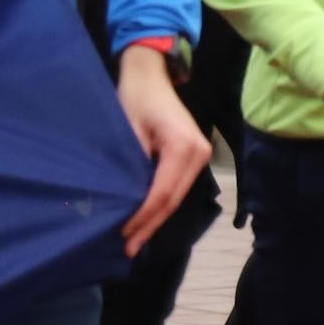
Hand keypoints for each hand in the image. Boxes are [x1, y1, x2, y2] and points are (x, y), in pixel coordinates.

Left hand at [116, 45, 210, 251]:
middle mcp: (199, 154)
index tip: (123, 235)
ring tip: (133, 242)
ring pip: (176, 198)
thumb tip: (125, 202)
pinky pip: (177, 188)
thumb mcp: (128, 130)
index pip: (162, 193)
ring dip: (155, 220)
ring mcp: (201, 156)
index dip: (143, 217)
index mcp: (184, 146)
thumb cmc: (136, 97)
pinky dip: (161, 206)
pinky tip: (145, 221)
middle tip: (127, 249)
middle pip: (173, 200)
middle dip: (149, 226)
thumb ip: (131, 165)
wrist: (151, 75)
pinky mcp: (195, 158)